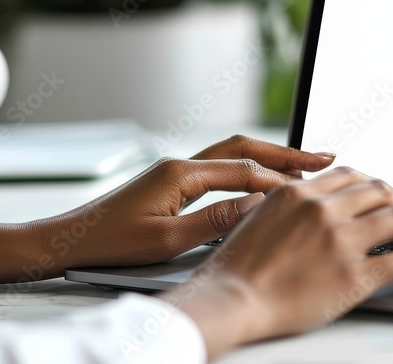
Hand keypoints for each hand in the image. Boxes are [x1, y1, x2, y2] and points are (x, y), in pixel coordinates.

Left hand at [0, 135, 335, 284]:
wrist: (67, 240)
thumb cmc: (110, 243)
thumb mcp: (166, 241)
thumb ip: (214, 220)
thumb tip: (257, 205)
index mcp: (180, 174)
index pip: (244, 171)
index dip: (280, 180)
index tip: (310, 189)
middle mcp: (182, 163)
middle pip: (246, 149)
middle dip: (287, 153)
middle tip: (324, 157)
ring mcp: (177, 169)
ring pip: (235, 153)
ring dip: (271, 156)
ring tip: (305, 164)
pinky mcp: (174, 180)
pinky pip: (222, 164)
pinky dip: (251, 166)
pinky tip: (265, 177)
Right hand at [164, 167, 392, 359]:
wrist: (231, 300)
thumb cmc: (236, 267)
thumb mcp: (257, 215)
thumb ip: (289, 203)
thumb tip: (310, 198)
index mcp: (300, 192)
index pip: (353, 175)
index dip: (375, 187)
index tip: (384, 199)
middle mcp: (324, 209)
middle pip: (381, 191)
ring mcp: (341, 240)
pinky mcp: (354, 274)